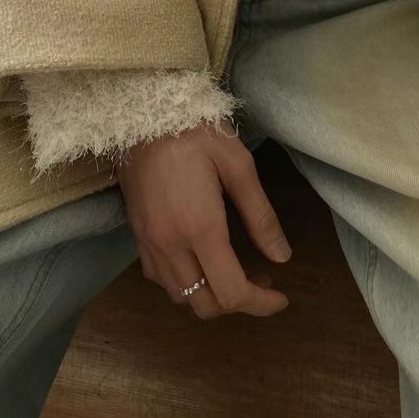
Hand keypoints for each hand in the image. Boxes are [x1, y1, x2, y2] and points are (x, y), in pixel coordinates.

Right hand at [114, 119, 292, 319]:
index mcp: (200, 228)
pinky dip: (185, 283)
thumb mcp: (238, 165)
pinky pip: (161, 279)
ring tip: (235, 269)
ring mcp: (148, 243)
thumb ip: (261, 216)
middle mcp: (170, 245)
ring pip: (181, 297)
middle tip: (263, 278)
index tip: (282, 298)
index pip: (232, 292)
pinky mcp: (137, 236)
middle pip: (205, 305)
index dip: (261, 304)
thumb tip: (281, 257)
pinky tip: (201, 259)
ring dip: (210, 294)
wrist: (142, 113)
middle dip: (238, 302)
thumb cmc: (196, 131)